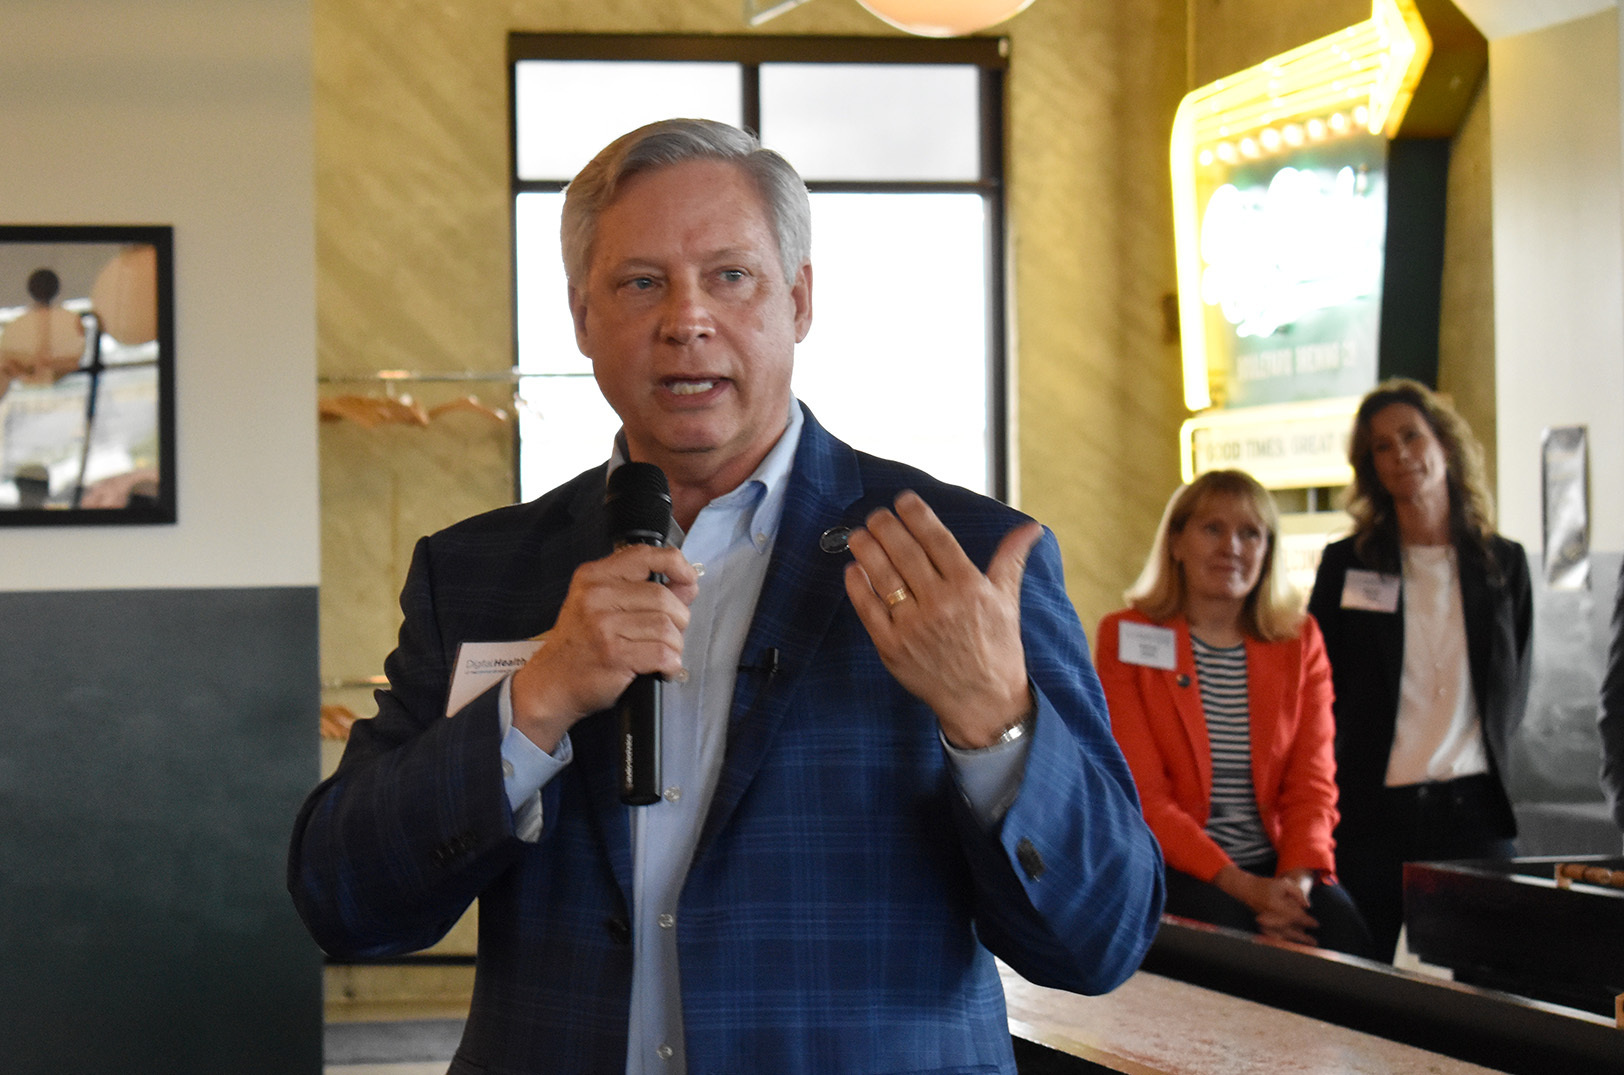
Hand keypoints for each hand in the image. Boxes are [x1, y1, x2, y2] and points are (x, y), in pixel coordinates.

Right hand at [509, 544, 698, 750]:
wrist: (553, 683)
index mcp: (595, 576)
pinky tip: (662, 667)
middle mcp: (597, 596)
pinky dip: (671, 663)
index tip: (688, 579)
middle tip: (670, 634)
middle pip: (663, 597)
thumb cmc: (581, 644)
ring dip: (674, 644)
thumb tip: (688, 584)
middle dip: (678, 618)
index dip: (676, 564)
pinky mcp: (614, 654)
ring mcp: (604, 625)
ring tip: (663, 652)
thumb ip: (644, 589)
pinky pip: (662, 653)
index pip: (644, 555)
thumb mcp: (602, 605)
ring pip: (666, 627)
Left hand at [844, 490, 1042, 746]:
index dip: (917, 516)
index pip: (937, 540)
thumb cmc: (997, 649)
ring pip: (884, 577)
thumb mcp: (1007, 601)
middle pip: (906, 553)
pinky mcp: (893, 647)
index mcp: (969, 587)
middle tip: (876, 515)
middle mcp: (941, 603)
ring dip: (867, 550)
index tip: (903, 500)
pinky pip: (869, 609)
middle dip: (886, 527)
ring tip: (859, 535)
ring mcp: (914, 626)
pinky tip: (854, 570)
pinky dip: (859, 586)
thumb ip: (1011, 559)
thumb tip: (1032, 528)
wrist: (983, 702)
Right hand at [1215, 865, 1317, 945]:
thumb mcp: (1284, 883)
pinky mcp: (1264, 925)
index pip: (1295, 916)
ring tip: (1306, 945)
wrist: (1247, 889)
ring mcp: (1266, 922)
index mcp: (1275, 905)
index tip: (1316, 924)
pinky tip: (1291, 945)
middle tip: (1314, 941)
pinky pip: (1274, 936)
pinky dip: (1283, 942)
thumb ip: (1297, 893)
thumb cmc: (1266, 885)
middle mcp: (1270, 915)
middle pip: (1289, 930)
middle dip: (1303, 937)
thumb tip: (1307, 906)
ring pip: (1282, 935)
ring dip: (1295, 941)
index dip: (1307, 921)